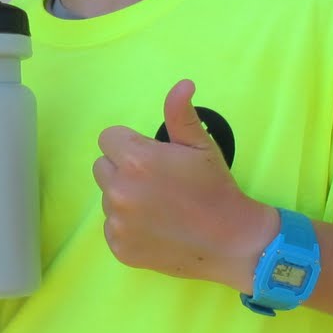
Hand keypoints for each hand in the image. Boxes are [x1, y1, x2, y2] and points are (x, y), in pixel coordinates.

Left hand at [93, 79, 277, 282]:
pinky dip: (128, 227)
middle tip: (156, 181)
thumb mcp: (200, 145)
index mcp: (135, 160)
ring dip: (125, 198)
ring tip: (159, 206)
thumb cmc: (215, 188)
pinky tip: (156, 227)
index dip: (129, 145)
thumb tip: (182, 84)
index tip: (152, 157)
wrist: (230, 241)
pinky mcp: (119, 247)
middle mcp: (119, 190)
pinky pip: (112, 227)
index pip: (108, 139)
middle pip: (103, 167)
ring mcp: (117, 222)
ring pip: (107, 198)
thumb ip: (180, 114)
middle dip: (123, 169)